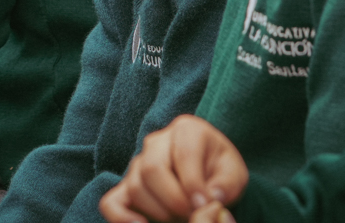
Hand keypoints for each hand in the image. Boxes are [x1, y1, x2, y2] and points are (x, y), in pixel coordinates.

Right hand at [98, 116, 247, 222]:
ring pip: (135, 186)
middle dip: (173, 199)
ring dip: (158, 211)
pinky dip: (121, 218)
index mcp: (186, 129)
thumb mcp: (234, 173)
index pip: (183, 154)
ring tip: (180, 218)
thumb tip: (211, 198)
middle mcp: (156, 142)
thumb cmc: (220, 171)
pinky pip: (111, 202)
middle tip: (191, 214)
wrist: (207, 174)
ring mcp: (137, 163)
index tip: (205, 205)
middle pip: (152, 168)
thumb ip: (227, 184)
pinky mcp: (125, 186)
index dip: (193, 184)